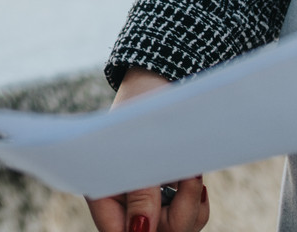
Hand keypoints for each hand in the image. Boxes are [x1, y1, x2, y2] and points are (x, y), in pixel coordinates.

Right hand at [85, 71, 207, 231]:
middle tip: (192, 179)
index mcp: (102, 187)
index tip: (159, 222)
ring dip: (190, 205)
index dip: (140, 231)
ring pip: (173, 228)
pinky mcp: (167, 195)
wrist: (162, 80)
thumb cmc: (145, 105)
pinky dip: (194, 201)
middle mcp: (121, 199)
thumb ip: (141, 195)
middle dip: (177, 215)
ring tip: (192, 171)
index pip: (117, 230)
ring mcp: (145, 198)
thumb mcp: (143, 148)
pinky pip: (186, 218)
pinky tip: (193, 178)